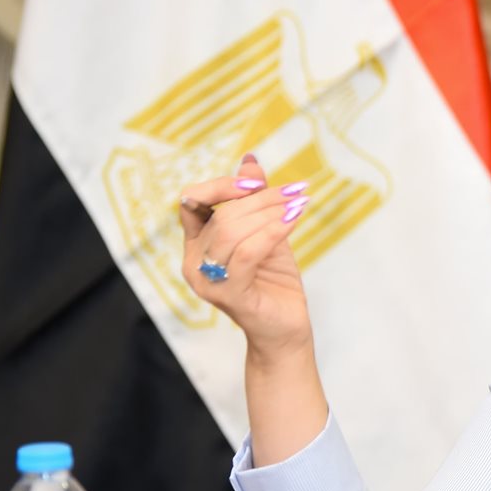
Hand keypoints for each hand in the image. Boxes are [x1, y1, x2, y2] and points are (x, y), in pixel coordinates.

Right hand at [178, 154, 311, 355]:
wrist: (286, 328)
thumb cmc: (273, 281)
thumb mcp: (266, 232)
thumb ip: (254, 201)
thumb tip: (250, 162)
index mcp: (196, 244)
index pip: (192, 201)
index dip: (221, 186)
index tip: (257, 182)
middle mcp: (193, 262)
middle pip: (221, 215)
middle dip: (261, 198)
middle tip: (295, 191)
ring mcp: (207, 281)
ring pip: (232, 231)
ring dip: (269, 212)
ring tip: (298, 204)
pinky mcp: (229, 295)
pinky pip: (247, 253)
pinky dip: (271, 231)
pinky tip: (293, 219)